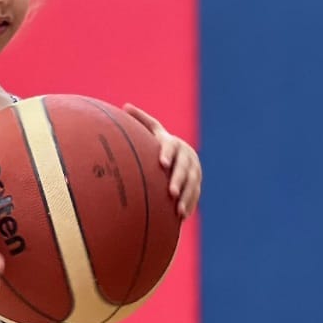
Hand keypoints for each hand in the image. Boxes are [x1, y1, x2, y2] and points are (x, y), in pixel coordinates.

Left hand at [124, 103, 201, 218]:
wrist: (180, 155)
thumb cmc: (158, 144)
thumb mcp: (152, 132)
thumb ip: (141, 120)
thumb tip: (125, 106)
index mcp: (172, 143)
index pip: (169, 146)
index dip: (166, 153)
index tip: (161, 163)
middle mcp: (186, 155)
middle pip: (184, 168)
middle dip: (179, 180)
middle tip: (171, 192)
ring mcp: (194, 169)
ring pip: (193, 183)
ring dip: (186, 196)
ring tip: (177, 209)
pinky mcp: (197, 183)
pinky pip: (196, 194)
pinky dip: (189, 204)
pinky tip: (181, 216)